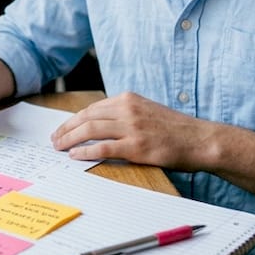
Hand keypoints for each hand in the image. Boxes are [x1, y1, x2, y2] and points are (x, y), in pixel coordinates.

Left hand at [50, 92, 219, 170]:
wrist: (200, 140)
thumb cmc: (176, 129)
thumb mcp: (148, 111)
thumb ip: (127, 114)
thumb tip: (102, 124)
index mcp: (129, 99)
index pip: (92, 108)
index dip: (74, 119)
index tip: (63, 128)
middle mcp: (128, 109)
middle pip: (87, 117)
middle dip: (66, 128)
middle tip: (54, 139)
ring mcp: (132, 127)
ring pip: (90, 130)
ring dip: (70, 139)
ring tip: (59, 148)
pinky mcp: (136, 147)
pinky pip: (103, 148)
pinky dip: (85, 151)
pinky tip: (74, 155)